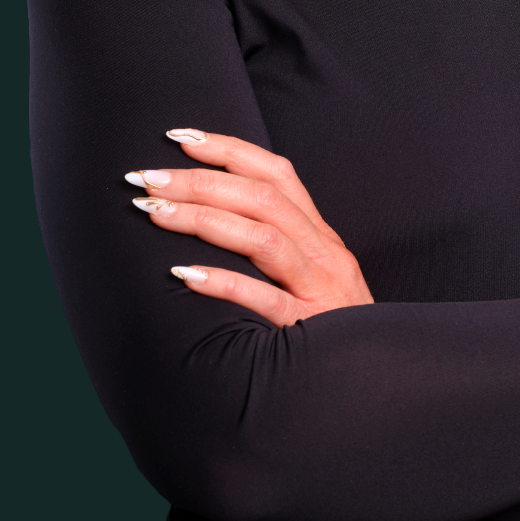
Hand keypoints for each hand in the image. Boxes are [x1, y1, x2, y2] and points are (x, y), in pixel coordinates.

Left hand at [126, 130, 373, 326]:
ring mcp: (321, 290)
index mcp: (322, 238)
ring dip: (203, 219)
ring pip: (263, 238)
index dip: (229, 150)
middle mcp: (326, 255)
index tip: (179, 138)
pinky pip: (266, 300)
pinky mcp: (310, 329)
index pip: (278, 175)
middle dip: (200, 181)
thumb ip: (279, 252)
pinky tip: (185, 275)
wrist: (373, 382)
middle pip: (263, 198)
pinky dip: (224, 282)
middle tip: (146, 179)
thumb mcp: (314, 281)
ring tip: (154, 212)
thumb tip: (213, 220)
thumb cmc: (333, 334)